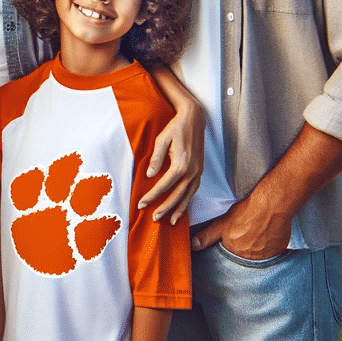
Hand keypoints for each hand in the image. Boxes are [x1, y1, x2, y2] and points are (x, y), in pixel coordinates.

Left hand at [137, 100, 202, 223]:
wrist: (194, 119)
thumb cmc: (175, 128)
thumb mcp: (162, 139)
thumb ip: (156, 158)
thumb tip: (149, 175)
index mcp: (181, 164)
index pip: (163, 186)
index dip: (151, 196)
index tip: (141, 204)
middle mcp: (192, 171)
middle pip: (177, 195)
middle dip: (164, 208)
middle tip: (154, 218)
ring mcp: (198, 172)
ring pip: (188, 196)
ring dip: (179, 209)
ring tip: (171, 221)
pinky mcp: (200, 170)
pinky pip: (194, 190)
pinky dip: (188, 200)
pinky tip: (182, 207)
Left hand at [191, 193, 290, 259]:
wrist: (271, 206)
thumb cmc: (247, 212)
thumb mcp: (221, 223)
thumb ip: (207, 236)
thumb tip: (194, 245)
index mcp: (235, 252)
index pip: (231, 255)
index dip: (232, 247)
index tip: (236, 240)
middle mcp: (251, 257)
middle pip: (245, 256)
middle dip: (244, 248)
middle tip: (248, 234)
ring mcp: (266, 255)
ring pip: (260, 255)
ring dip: (258, 248)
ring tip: (258, 233)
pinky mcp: (279, 250)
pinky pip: (274, 252)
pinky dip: (271, 246)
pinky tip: (269, 235)